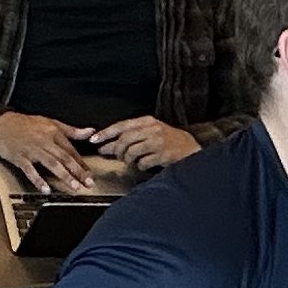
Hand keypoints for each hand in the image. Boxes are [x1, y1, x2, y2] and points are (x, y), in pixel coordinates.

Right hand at [0, 110, 103, 193]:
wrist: (2, 124)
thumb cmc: (26, 124)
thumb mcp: (51, 122)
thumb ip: (71, 130)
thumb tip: (90, 131)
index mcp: (54, 133)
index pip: (71, 151)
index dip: (82, 164)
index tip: (91, 175)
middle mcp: (45, 141)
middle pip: (64, 158)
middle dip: (78, 172)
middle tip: (88, 183)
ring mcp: (32, 150)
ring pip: (51, 164)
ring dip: (64, 176)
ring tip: (74, 187)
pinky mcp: (20, 157)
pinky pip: (30, 170)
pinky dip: (38, 180)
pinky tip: (46, 189)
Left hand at [82, 116, 196, 170]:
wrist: (192, 151)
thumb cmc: (169, 142)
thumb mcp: (151, 133)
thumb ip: (130, 137)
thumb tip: (106, 145)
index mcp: (148, 121)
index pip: (121, 125)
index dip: (106, 133)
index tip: (95, 140)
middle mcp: (152, 129)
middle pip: (124, 139)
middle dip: (116, 150)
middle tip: (117, 156)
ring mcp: (158, 142)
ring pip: (132, 151)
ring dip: (128, 159)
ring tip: (132, 161)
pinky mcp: (163, 155)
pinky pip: (143, 162)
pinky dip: (140, 166)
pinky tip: (143, 165)